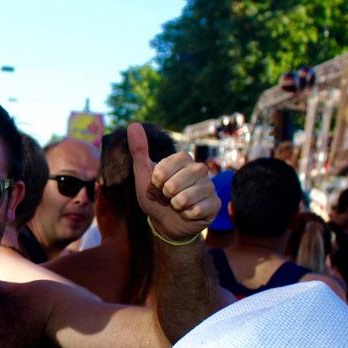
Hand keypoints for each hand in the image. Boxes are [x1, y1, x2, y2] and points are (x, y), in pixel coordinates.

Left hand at [129, 122, 218, 242]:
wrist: (165, 223)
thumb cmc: (155, 197)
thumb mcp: (143, 175)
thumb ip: (139, 151)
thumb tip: (133, 125)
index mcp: (183, 160)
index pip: (169, 164)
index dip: (158, 179)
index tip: (156, 185)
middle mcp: (200, 170)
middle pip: (177, 182)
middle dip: (165, 194)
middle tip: (167, 197)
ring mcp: (209, 187)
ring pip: (187, 197)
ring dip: (175, 205)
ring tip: (176, 205)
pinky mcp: (214, 204)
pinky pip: (198, 209)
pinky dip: (187, 214)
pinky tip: (187, 213)